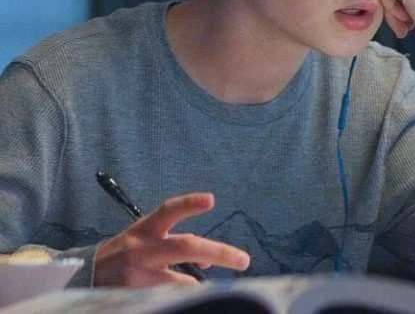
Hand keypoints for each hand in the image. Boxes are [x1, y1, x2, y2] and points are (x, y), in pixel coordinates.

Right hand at [94, 192, 249, 286]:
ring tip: (208, 290)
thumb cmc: (125, 253)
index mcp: (145, 229)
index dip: (189, 203)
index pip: (169, 210)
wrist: (84, 276)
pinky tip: (189, 300)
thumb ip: (174, 242)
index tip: (211, 199)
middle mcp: (143, 250)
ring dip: (199, 288)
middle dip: (218, 252)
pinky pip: (167, 300)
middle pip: (186, 246)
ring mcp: (139, 277)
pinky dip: (182, 299)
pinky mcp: (134, 297)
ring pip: (182, 283)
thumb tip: (209, 263)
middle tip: (244, 260)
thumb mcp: (145, 238)